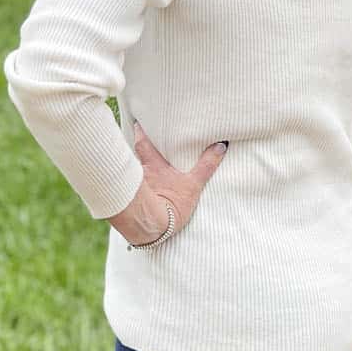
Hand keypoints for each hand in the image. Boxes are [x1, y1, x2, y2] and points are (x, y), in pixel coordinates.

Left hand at [116, 122, 228, 246]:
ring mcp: (136, 190)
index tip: (137, 123)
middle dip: (134, 149)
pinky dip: (132, 191)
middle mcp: (142, 175)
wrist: (152, 227)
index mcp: (154, 166)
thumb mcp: (193, 185)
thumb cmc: (171, 204)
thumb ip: (206, 166)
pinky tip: (136, 196)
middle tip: (134, 140)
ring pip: (133, 175)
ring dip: (134, 171)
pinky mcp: (132, 205)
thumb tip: (220, 146)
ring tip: (139, 169)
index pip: (143, 144)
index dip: (140, 132)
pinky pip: (131, 193)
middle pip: (134, 157)